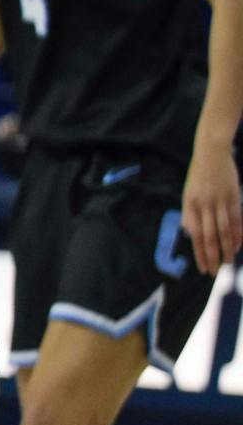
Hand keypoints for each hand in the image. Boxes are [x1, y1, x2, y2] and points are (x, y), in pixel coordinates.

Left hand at [182, 142, 242, 275]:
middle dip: (213, 256)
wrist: (211, 153)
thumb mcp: (187, 194)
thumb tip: (189, 232)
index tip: (203, 268)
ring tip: (228, 263)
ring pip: (225, 230)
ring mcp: (220, 201)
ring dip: (227, 249)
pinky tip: (238, 246)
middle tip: (216, 271)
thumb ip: (189, 214)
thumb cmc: (198, 176)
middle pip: (210, 237)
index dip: (200, 254)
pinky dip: (238, 234)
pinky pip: (237, 219)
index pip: (195, 236)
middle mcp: (204, 205)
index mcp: (190, 206)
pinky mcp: (234, 196)